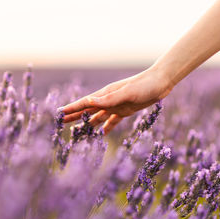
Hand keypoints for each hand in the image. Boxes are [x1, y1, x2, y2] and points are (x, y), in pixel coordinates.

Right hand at [59, 66, 173, 134]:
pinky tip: (101, 134)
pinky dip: (106, 127)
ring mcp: (116, 106)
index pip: (84, 103)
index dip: (71, 109)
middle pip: (87, 110)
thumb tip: (89, 102)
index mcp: (105, 95)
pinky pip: (112, 121)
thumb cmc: (144, 85)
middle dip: (75, 116)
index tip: (58, 114)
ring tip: (78, 131)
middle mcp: (108, 100)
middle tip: (62, 123)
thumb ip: (108, 99)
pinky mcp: (125, 111)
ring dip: (88, 123)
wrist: (160, 83)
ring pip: (98, 117)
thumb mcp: (126, 93)